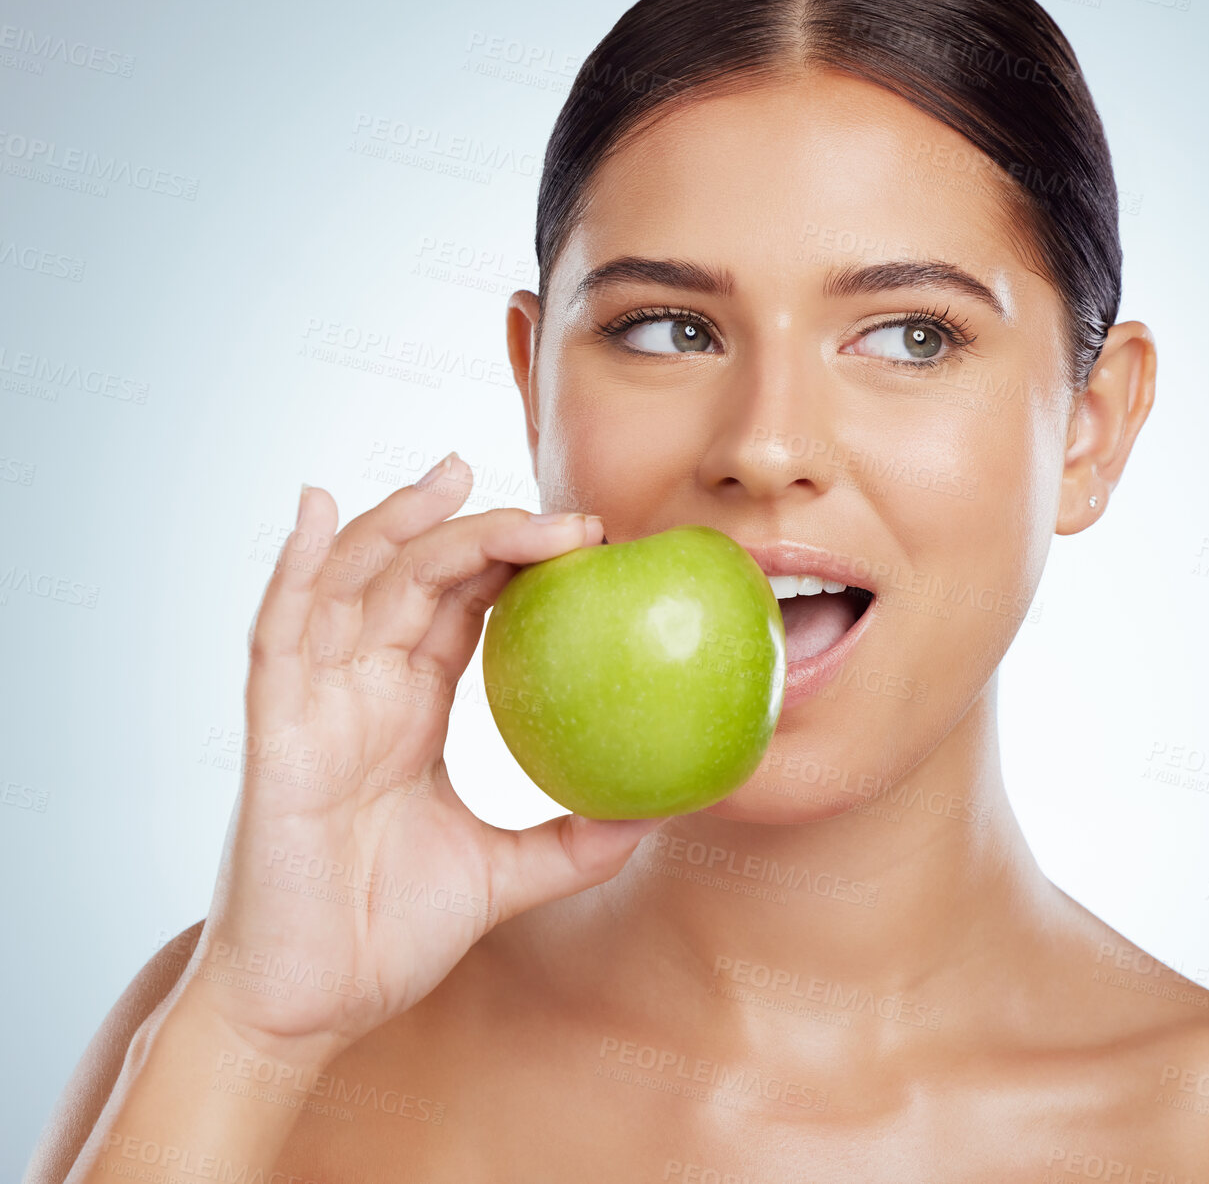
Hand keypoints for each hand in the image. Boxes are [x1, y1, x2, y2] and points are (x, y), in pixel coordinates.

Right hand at [185, 453, 661, 1056]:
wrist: (307, 1009)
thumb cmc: (384, 938)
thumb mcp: (505, 877)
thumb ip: (574, 839)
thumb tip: (661, 811)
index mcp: (408, 713)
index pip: (462, 608)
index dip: (514, 564)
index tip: (587, 540)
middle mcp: (361, 692)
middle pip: (418, 577)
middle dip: (483, 530)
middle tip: (563, 514)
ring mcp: (314, 703)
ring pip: (354, 581)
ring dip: (403, 522)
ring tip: (458, 472)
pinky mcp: (273, 729)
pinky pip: (277, 631)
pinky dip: (292, 564)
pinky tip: (314, 504)